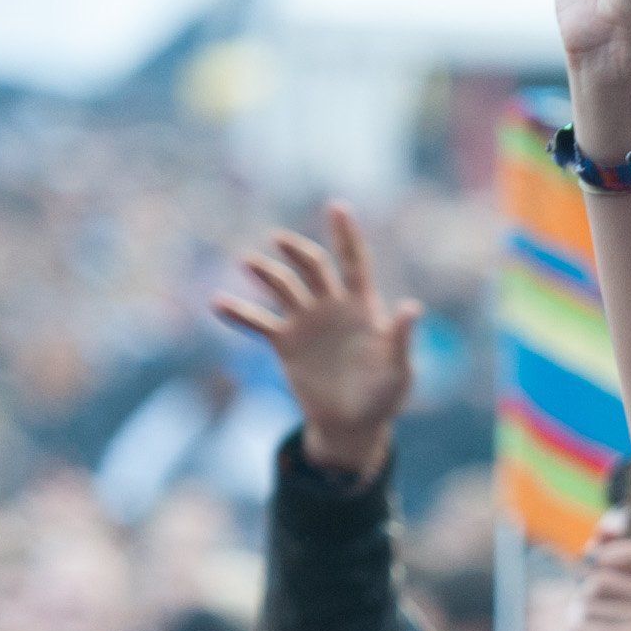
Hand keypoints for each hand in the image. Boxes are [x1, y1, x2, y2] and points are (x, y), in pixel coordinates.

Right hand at [212, 204, 419, 480]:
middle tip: (279, 240)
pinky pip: (258, 323)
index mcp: (362, 306)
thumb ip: (401, 338)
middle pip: (312, 267)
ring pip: (283, 287)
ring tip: (248, 262)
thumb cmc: (384, 395)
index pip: (354, 262)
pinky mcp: (285, 344)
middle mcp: (331, 306)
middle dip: (297, 251)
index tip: (337, 206)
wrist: (354, 423)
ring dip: (265, 273)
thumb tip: (412, 307)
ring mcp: (306, 322)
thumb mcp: (399, 369)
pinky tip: (217, 303)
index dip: (347, 235)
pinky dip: (239, 313)